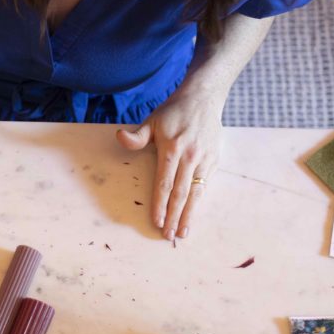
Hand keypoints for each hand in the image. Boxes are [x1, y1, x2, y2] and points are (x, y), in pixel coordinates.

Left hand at [115, 86, 224, 240]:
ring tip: (182, 232)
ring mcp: (204, 159)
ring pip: (195, 192)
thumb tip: (120, 137)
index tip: (156, 221)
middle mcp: (190, 156)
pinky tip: (192, 215)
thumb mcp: (153, 120)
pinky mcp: (213, 161)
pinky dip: (198, 203)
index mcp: (172, 148)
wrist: (204, 98)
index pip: (164, 183)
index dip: (160, 204)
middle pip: (180, 192)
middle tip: (167, 235)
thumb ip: (138, 136)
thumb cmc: (173, 112)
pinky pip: (204, 186)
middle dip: (173, 216)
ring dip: (188, 214)